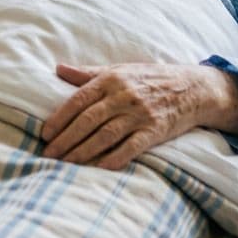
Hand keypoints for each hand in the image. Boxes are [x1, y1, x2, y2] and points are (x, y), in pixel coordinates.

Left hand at [40, 62, 237, 169]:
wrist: (192, 88)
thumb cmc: (149, 79)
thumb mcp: (119, 70)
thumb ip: (88, 73)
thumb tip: (58, 69)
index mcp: (111, 80)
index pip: (78, 100)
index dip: (60, 118)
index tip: (45, 134)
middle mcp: (123, 96)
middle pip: (88, 120)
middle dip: (66, 139)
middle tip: (49, 155)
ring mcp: (139, 114)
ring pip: (105, 135)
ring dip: (83, 152)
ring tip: (66, 164)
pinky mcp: (155, 130)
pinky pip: (132, 147)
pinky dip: (115, 158)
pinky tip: (100, 168)